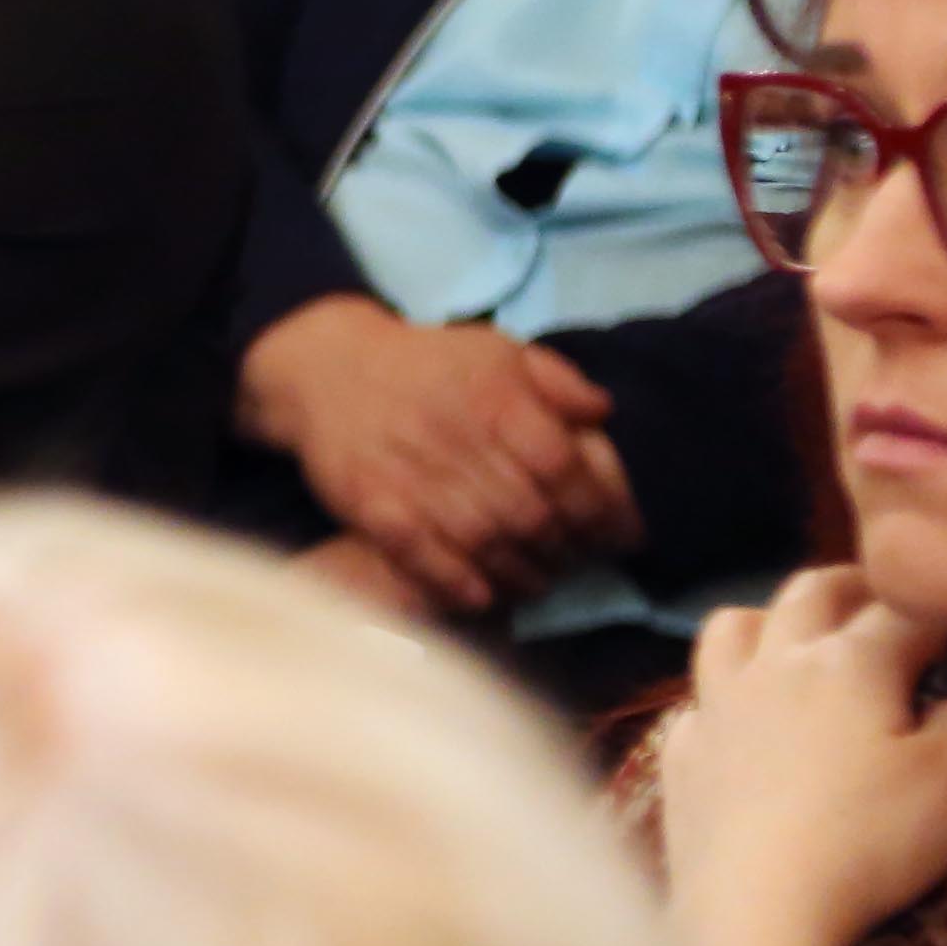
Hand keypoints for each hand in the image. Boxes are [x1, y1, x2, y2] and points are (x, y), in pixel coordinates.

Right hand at [235, 296, 636, 613]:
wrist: (328, 369)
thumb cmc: (428, 364)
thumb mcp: (496, 350)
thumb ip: (556, 379)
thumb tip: (603, 414)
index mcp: (493, 398)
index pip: (561, 467)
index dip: (598, 509)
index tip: (617, 533)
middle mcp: (454, 437)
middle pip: (528, 515)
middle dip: (565, 549)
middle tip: (577, 561)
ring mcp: (409, 475)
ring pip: (482, 543)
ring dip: (520, 574)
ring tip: (537, 580)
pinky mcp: (370, 505)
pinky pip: (420, 556)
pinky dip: (457, 584)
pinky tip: (482, 595)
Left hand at [657, 565, 946, 945]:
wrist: (755, 904)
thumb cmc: (869, 840)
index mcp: (849, 662)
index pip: (902, 612)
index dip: (939, 609)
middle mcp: (774, 665)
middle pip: (809, 593)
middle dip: (851, 585)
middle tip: (877, 595)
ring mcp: (717, 705)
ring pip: (732, 626)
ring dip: (769, 616)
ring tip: (794, 632)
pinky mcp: (682, 753)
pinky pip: (698, 698)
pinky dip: (724, 694)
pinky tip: (737, 717)